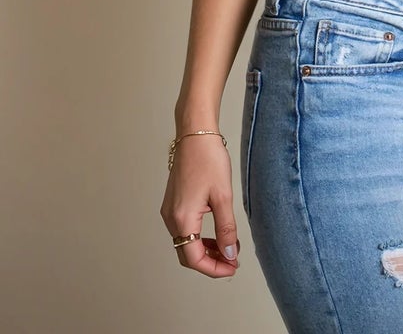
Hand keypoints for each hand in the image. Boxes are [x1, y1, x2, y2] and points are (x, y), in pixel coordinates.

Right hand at [161, 131, 239, 277]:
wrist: (194, 134)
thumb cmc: (208, 159)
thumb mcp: (223, 196)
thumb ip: (226, 229)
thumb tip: (230, 254)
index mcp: (182, 218)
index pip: (194, 259)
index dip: (214, 269)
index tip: (233, 267)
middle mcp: (171, 218)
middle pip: (187, 255)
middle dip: (210, 263)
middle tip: (233, 262)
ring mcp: (170, 211)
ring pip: (186, 243)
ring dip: (206, 251)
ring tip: (229, 248)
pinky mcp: (173, 204)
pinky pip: (185, 230)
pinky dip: (200, 238)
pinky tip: (217, 234)